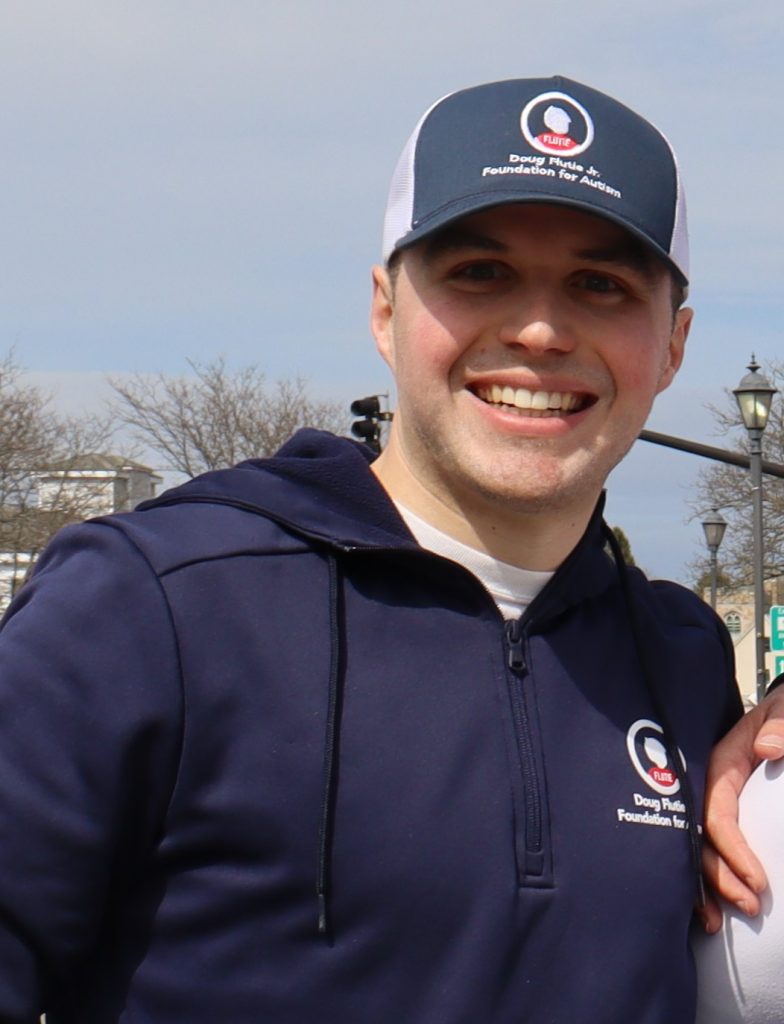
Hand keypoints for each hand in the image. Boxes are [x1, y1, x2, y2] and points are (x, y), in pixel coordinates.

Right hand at [699, 688, 783, 932]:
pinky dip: (707, 884)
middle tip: (751, 908)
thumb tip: (766, 748)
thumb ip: (781, 726)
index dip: (733, 849)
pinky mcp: (724, 821)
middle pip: (701, 839)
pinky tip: (712, 914)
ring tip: (724, 922)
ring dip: (709, 887)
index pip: (717, 813)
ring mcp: (715, 805)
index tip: (759, 881)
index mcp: (722, 765)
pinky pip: (708, 851)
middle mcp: (712, 789)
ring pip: (699, 851)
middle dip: (719, 878)